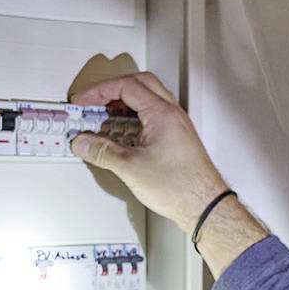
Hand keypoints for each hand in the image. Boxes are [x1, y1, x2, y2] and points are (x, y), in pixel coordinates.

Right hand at [70, 72, 231, 234]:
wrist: (205, 206)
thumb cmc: (180, 187)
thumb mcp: (131, 168)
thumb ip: (102, 152)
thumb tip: (83, 143)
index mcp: (162, 113)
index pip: (126, 86)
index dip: (99, 90)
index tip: (83, 100)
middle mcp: (172, 114)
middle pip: (139, 83)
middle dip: (112, 88)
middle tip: (93, 100)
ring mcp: (177, 125)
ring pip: (149, 98)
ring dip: (125, 101)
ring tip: (104, 114)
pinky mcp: (178, 138)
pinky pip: (154, 115)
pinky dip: (135, 116)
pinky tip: (123, 132)